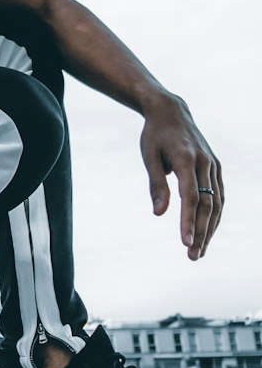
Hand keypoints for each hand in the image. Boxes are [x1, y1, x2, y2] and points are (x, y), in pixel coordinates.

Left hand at [139, 96, 223, 259]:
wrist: (171, 111)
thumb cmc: (154, 135)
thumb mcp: (149, 156)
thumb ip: (156, 185)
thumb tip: (159, 214)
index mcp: (186, 159)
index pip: (190, 197)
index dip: (188, 221)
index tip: (185, 243)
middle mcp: (205, 163)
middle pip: (206, 204)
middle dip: (201, 232)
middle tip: (192, 256)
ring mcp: (214, 165)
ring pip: (216, 203)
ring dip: (210, 229)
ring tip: (199, 251)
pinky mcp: (216, 168)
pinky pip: (218, 196)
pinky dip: (214, 215)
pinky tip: (208, 232)